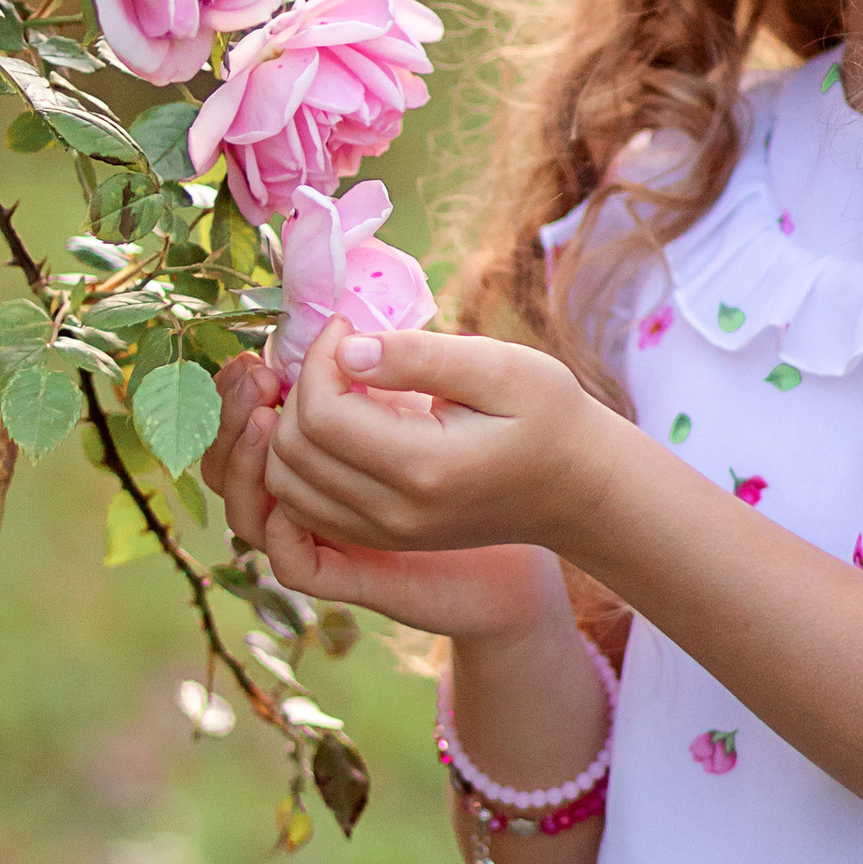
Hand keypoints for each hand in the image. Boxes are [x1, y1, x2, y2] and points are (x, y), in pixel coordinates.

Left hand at [260, 322, 618, 590]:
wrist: (577, 488)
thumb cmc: (548, 416)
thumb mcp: (501, 367)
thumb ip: (421, 356)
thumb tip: (347, 349)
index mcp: (424, 467)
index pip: (322, 414)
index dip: (316, 358)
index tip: (344, 324)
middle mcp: (394, 513)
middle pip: (293, 450)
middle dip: (295, 389)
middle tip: (330, 349)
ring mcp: (384, 534)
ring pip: (285, 484)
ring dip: (287, 428)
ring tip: (324, 383)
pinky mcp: (379, 538)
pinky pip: (303, 507)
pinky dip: (297, 463)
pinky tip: (328, 422)